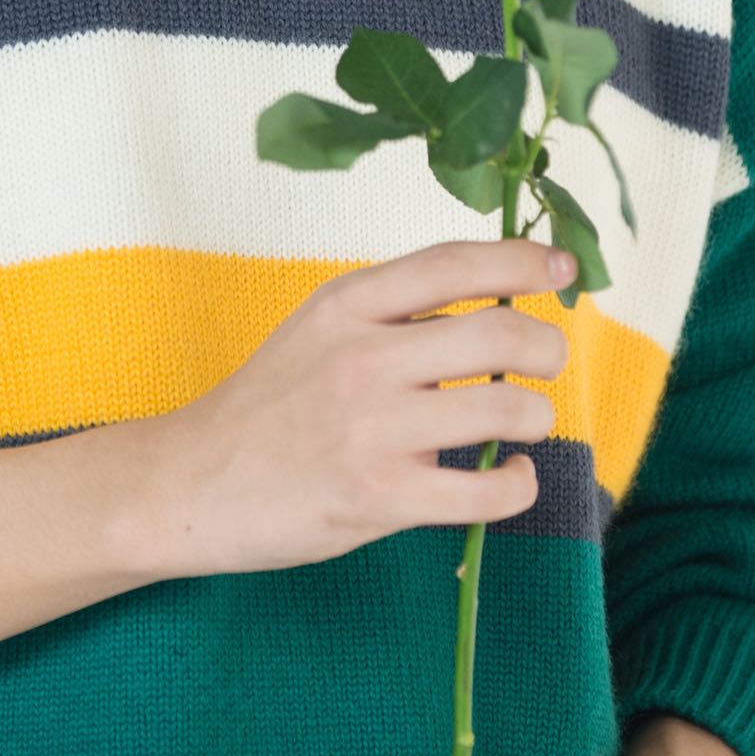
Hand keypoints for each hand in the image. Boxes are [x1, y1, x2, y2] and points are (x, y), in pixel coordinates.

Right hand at [148, 236, 568, 580]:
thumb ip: (392, 315)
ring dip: (537, 417)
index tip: (564, 267)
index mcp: (348, 304)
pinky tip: (512, 477)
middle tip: (547, 362)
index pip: (456, 264)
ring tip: (525, 425)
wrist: (190, 484)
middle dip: (547, 347)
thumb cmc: (266, 406)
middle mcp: (363, 357)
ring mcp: (371, 429)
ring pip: (505, 408)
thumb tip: (491, 307)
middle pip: (500, 333)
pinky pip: (485, 490)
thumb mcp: (318, 330)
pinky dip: (518, 484)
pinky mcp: (377, 496)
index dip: (523, 259)